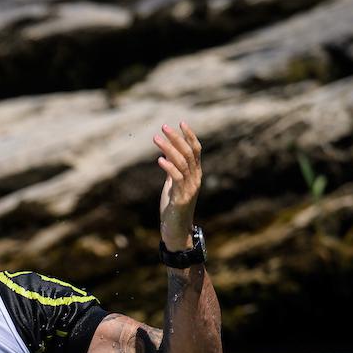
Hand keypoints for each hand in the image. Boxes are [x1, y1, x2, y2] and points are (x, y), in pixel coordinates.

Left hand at [154, 121, 202, 251]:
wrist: (177, 231)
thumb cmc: (173, 207)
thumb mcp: (172, 185)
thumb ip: (172, 170)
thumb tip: (165, 153)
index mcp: (195, 174)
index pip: (196, 150)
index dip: (189, 136)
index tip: (180, 122)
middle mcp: (196, 179)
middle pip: (189, 153)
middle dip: (176, 138)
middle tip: (163, 127)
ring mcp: (190, 188)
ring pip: (182, 163)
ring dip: (169, 149)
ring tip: (156, 138)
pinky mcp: (182, 198)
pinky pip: (176, 179)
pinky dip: (169, 167)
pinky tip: (159, 159)